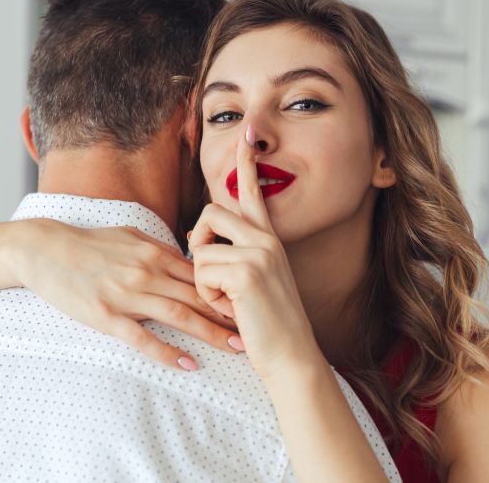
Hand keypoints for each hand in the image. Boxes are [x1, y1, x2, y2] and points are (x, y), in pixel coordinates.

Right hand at [13, 220, 241, 369]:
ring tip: (236, 348)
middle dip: (230, 315)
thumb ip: (160, 249)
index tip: (251, 303)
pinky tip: (189, 364)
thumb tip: (187, 260)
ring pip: (179, 316)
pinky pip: (142, 339)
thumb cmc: (88, 242)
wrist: (44, 249)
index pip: (201, 274)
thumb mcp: (129, 236)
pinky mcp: (106, 316)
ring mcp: (127, 295)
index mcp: (153, 253)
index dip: (229, 289)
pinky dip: (168, 352)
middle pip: (198, 296)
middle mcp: (146, 273)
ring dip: (210, 334)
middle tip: (258, 330)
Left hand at [188, 124, 321, 379]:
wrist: (290, 355)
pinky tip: (231, 310)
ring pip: (201, 250)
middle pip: (211, 212)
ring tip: (228, 302)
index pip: (254, 191)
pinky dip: (208, 297)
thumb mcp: (255, 281)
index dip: (247, 162)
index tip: (247, 133)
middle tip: (210, 271)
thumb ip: (235, 255)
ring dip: (204, 281)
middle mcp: (266, 239)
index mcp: (268, 238)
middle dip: (197, 241)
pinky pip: (202, 272)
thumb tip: (198, 241)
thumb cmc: (267, 323)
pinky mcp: (247, 271)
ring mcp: (258, 253)